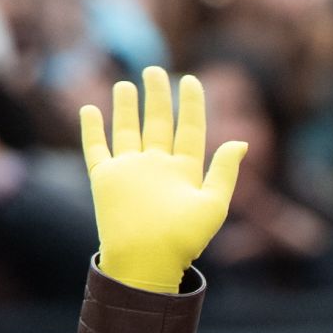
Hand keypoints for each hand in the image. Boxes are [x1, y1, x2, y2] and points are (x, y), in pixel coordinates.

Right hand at [80, 65, 246, 293]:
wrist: (146, 261)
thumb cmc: (182, 240)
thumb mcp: (213, 205)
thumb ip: (225, 173)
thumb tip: (242, 143)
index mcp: (184, 173)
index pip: (190, 131)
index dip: (191, 105)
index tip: (191, 80)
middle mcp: (157, 168)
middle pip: (157, 124)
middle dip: (156, 97)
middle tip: (154, 71)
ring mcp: (130, 172)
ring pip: (127, 131)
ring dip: (125, 108)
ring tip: (126, 85)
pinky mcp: (105, 179)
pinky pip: (97, 148)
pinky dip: (92, 129)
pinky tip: (90, 109)